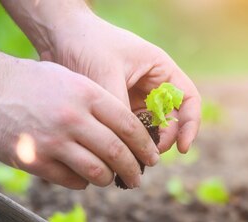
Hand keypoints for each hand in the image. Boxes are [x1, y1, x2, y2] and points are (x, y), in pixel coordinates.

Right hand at [0, 53, 159, 188]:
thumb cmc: (28, 82)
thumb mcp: (69, 79)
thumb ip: (96, 103)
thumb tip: (123, 133)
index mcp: (87, 94)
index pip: (129, 126)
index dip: (145, 146)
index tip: (152, 157)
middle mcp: (73, 118)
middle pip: (117, 153)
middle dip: (134, 170)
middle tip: (138, 178)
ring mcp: (53, 141)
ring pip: (97, 172)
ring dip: (108, 180)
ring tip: (111, 180)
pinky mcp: (35, 160)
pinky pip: (71, 181)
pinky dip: (82, 183)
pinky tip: (83, 179)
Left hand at [35, 11, 201, 153]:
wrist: (56, 35)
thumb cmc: (86, 45)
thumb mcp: (107, 78)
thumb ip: (120, 113)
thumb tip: (126, 149)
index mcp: (160, 70)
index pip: (189, 100)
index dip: (190, 126)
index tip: (182, 148)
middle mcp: (151, 85)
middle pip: (171, 120)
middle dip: (163, 140)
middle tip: (147, 157)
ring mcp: (134, 97)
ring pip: (149, 129)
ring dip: (143, 145)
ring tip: (129, 160)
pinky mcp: (117, 108)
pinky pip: (128, 131)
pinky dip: (125, 143)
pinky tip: (115, 154)